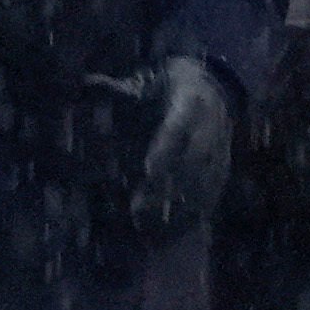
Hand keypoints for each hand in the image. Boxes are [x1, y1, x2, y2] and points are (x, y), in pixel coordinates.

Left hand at [95, 57, 230, 232]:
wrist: (215, 84)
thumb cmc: (172, 85)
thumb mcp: (149, 81)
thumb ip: (120, 89)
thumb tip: (85, 83)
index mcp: (191, 101)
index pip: (178, 128)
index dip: (165, 149)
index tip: (148, 171)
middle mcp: (210, 125)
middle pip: (193, 159)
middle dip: (168, 185)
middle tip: (138, 209)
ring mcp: (221, 146)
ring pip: (206, 179)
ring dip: (182, 204)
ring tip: (153, 227)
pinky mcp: (225, 163)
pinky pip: (215, 189)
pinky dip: (198, 209)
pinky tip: (178, 228)